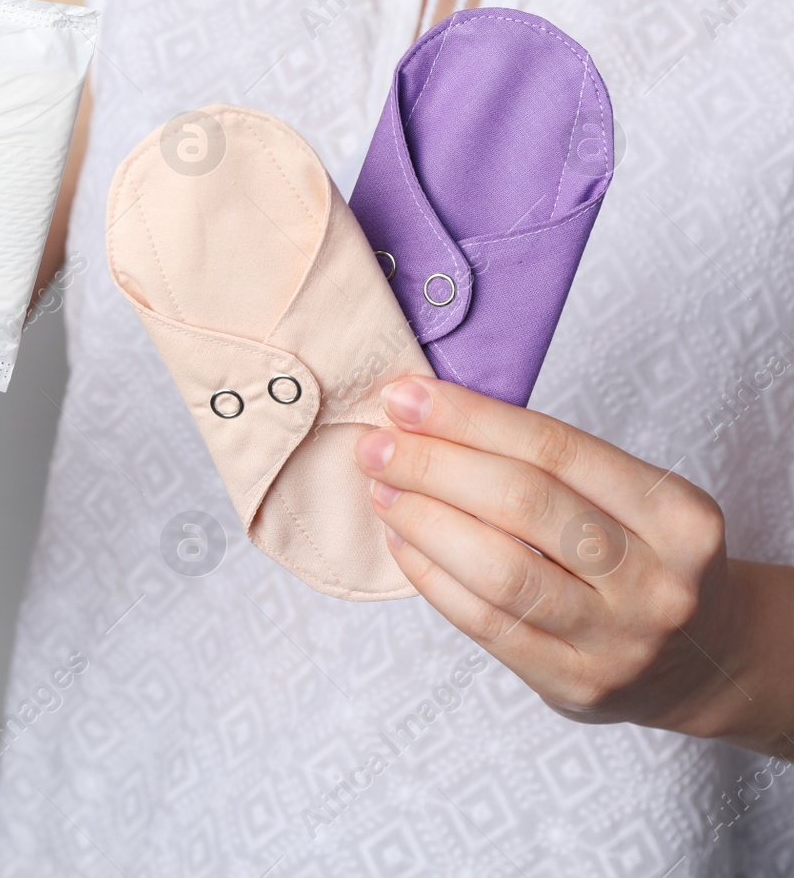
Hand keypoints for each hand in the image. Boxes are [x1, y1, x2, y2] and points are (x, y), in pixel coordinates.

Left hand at [352, 376, 756, 739]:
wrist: (703, 660)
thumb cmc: (643, 558)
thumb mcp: (632, 500)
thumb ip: (549, 463)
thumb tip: (429, 417)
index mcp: (677, 513)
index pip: (555, 448)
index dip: (470, 418)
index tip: (405, 397)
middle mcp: (655, 578)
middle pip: (523, 504)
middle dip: (435, 466)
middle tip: (377, 445)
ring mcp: (617, 638)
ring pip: (499, 569)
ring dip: (424, 520)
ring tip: (381, 489)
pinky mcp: (574, 683)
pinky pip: (485, 622)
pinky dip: (431, 576)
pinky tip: (402, 541)